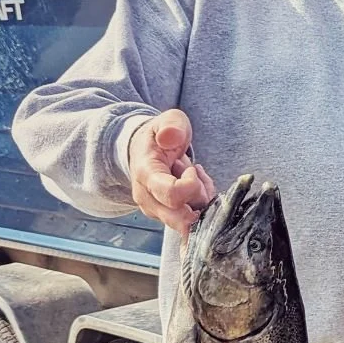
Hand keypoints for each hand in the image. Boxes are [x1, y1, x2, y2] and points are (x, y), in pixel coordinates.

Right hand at [128, 109, 215, 232]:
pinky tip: (195, 185)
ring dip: (201, 199)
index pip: (172, 194)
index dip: (192, 185)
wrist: (143, 149)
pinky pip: (192, 221)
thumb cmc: (159, 136)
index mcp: (146, 174)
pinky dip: (201, 204)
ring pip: (190, 221)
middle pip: (182, 217)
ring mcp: (155, 210)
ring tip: (192, 174)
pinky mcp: (165, 217)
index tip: (192, 168)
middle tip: (194, 173)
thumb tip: (170, 137)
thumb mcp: (168, 121)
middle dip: (199, 197)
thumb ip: (171, 126)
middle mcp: (147, 198)